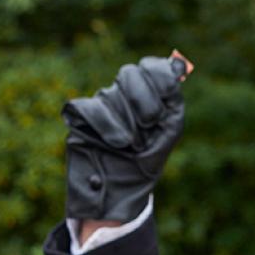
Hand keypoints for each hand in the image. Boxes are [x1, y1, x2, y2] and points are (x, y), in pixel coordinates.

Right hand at [63, 53, 191, 221]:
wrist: (120, 190)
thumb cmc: (147, 160)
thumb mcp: (169, 127)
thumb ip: (172, 96)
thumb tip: (176, 64)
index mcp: (146, 93)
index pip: (150, 66)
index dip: (160, 76)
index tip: (168, 94)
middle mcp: (121, 95)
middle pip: (129, 73)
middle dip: (144, 99)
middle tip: (150, 123)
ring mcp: (99, 105)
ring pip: (109, 94)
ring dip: (127, 122)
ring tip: (130, 144)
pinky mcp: (78, 118)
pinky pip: (88, 108)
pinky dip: (105, 125)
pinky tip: (113, 143)